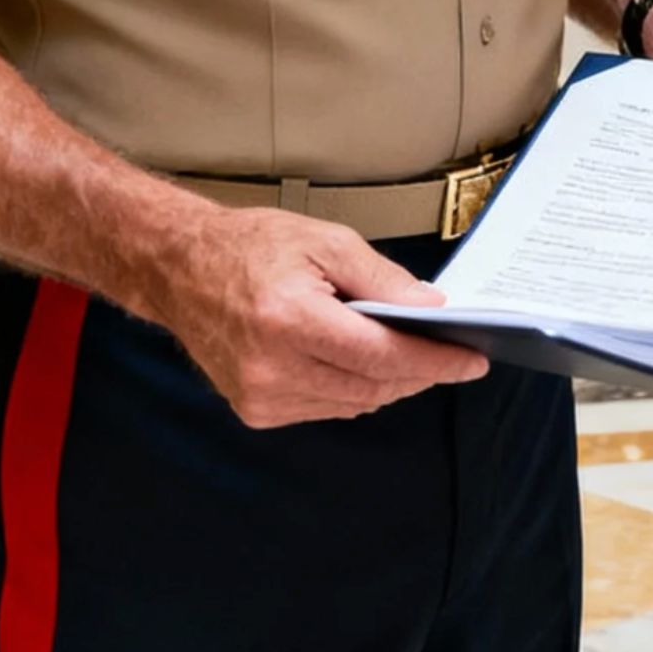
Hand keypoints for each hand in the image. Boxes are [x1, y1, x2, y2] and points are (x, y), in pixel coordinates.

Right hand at [153, 206, 488, 429]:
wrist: (180, 269)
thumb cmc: (253, 246)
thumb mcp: (327, 242)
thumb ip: (383, 278)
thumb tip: (431, 308)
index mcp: (289, 320)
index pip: (381, 356)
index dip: (434, 362)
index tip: (472, 361)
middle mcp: (271, 367)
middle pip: (372, 386)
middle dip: (419, 372)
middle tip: (452, 353)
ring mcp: (259, 396)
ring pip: (352, 403)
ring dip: (390, 383)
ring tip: (415, 355)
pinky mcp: (254, 410)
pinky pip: (325, 408)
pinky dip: (355, 390)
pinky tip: (366, 364)